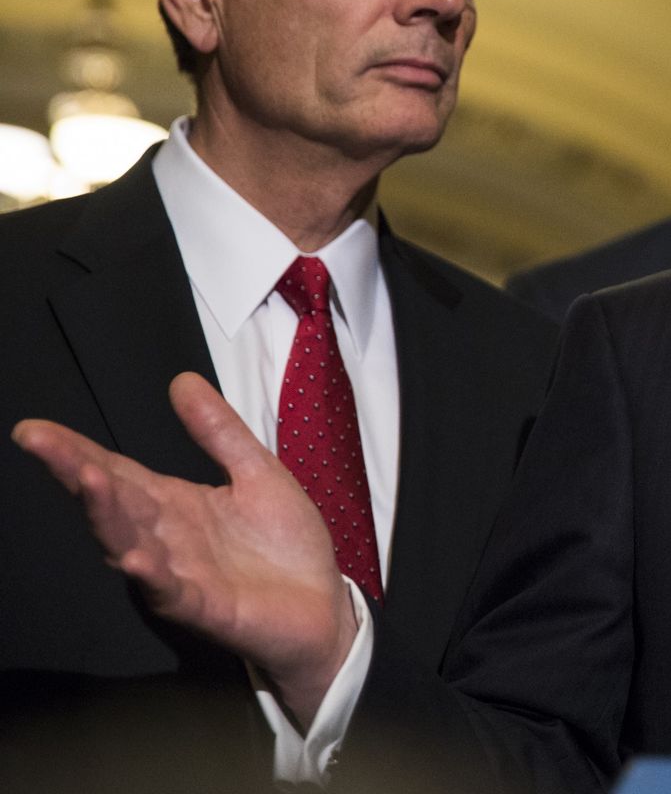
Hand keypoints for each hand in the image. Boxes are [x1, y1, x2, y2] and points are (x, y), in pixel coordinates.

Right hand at [12, 372, 357, 727]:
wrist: (322, 606)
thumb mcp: (258, 473)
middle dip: (77, 471)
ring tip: (88, 480)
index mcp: (174, 504)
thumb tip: (181, 379)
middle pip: (112, 502)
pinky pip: (171, 591)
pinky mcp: (205, 607)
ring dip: (107, 515)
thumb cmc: (286, 544)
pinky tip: (134, 558)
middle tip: (39, 442)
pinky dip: (152, 576)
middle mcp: (164, 538)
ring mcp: (179, 574)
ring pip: (130, 543)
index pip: (117, 472)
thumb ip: (219, 432)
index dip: (76, 450)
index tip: (33, 429)